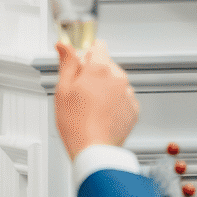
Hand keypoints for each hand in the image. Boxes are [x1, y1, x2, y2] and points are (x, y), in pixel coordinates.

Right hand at [55, 40, 139, 157]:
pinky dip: (114, 103)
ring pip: (115, 82)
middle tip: (80, 93)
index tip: (80, 64)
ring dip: (105, 89)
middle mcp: (118, 78)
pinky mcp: (133, 109)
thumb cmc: (76, 124)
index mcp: (100, 69)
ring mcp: (128, 94)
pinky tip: (101, 115)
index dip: (86, 54)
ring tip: (90, 107)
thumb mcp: (63, 89)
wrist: (94, 150)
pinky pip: (123, 98)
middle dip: (94, 74)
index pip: (98, 46)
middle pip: (106, 65)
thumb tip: (64, 45)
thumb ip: (67, 63)